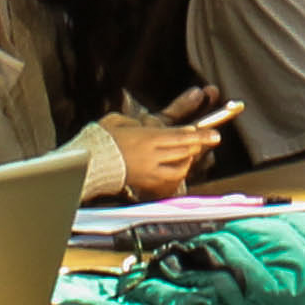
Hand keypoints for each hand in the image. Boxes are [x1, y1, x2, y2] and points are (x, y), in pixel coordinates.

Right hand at [104, 115, 223, 196]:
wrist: (89, 164)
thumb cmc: (101, 140)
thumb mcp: (119, 121)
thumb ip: (136, 122)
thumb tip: (145, 125)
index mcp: (148, 138)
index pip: (181, 136)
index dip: (201, 135)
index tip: (215, 134)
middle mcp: (152, 155)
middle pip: (185, 150)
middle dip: (201, 144)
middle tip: (212, 139)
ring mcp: (150, 171)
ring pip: (180, 167)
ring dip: (189, 159)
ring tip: (192, 153)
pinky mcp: (145, 183)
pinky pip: (168, 179)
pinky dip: (177, 174)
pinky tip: (178, 169)